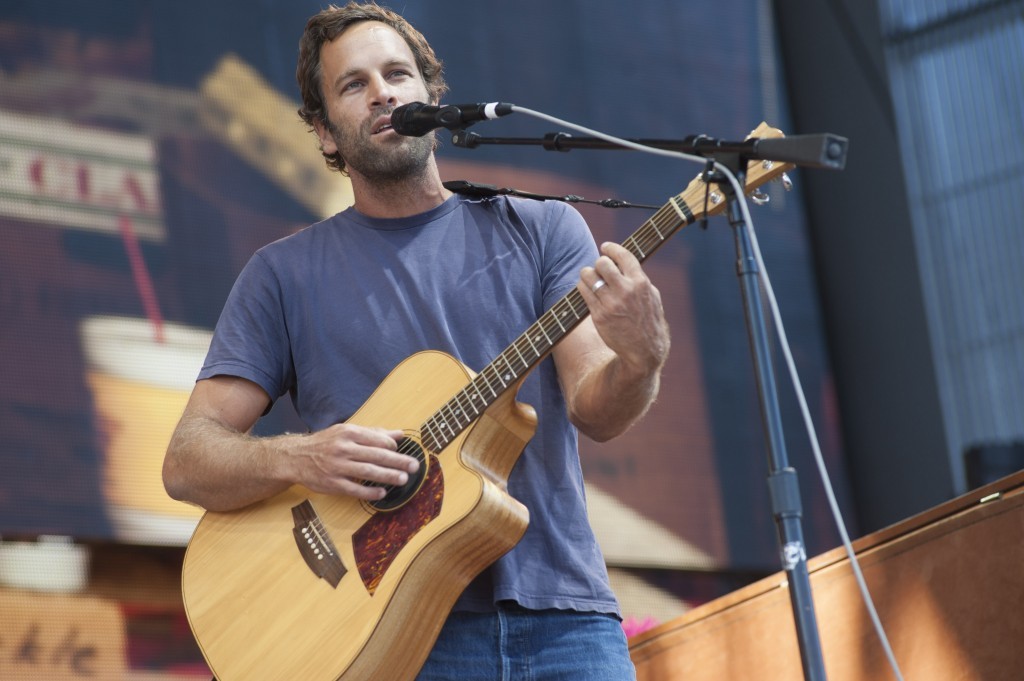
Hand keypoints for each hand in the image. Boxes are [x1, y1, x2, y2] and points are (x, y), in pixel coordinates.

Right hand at [286, 424, 419, 500]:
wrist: (296, 457)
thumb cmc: (326, 443)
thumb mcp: (347, 432)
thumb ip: (374, 433)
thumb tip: (399, 434)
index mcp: (348, 433)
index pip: (377, 439)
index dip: (392, 446)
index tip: (400, 451)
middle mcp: (343, 448)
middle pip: (376, 455)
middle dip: (398, 461)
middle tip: (414, 466)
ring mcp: (337, 467)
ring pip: (368, 472)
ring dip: (388, 476)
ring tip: (404, 479)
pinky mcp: (332, 484)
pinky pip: (355, 489)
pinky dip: (370, 491)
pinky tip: (382, 492)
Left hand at [577, 242, 669, 374]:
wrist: (644, 352)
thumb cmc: (649, 322)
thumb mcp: (652, 298)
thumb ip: (640, 279)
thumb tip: (624, 263)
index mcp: (641, 283)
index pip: (623, 256)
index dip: (611, 248)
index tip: (605, 247)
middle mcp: (625, 291)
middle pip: (602, 263)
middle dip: (598, 264)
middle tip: (599, 270)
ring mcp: (611, 303)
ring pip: (588, 275)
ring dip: (587, 274)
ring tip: (590, 279)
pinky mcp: (599, 315)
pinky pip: (583, 292)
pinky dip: (583, 288)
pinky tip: (587, 291)